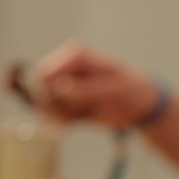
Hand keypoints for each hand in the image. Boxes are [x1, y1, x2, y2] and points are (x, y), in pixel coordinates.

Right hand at [31, 41, 165, 130]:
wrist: (139, 105)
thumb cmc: (129, 91)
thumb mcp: (110, 90)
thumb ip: (83, 90)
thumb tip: (57, 87)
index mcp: (74, 56)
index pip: (44, 74)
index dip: (50, 93)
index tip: (69, 105)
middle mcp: (64, 68)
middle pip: (39, 90)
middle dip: (54, 107)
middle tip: (77, 114)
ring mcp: (62, 85)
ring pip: (43, 105)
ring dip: (59, 116)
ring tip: (81, 115)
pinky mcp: (63, 101)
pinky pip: (51, 115)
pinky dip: (62, 122)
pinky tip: (77, 122)